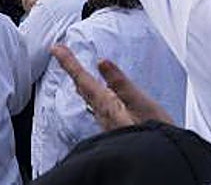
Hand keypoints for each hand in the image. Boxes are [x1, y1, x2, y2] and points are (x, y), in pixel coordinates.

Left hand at [51, 45, 174, 130]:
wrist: (154, 161)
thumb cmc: (151, 134)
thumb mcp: (140, 103)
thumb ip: (120, 83)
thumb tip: (102, 62)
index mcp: (106, 104)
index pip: (82, 78)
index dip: (68, 62)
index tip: (56, 49)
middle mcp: (102, 114)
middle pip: (83, 88)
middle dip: (72, 70)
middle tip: (61, 54)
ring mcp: (107, 124)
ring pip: (90, 99)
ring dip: (82, 83)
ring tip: (77, 73)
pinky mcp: (115, 130)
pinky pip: (99, 108)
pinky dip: (95, 97)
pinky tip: (99, 99)